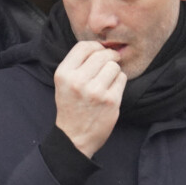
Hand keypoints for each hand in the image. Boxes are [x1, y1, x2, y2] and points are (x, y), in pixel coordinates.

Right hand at [54, 41, 126, 157]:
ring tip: (107, 81)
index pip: (83, 46)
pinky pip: (122, 78)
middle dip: (109, 56)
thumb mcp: (64, 83)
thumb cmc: (70, 106)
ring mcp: (95, 91)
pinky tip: (111, 90)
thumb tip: (102, 46)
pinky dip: (119, 82)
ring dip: (114, 71)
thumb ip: (77, 64)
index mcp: (63, 74)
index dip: (95, 46)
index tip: (99, 52)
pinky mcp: (111, 101)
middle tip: (110, 63)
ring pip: (114, 66)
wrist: (74, 137)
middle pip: (102, 54)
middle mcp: (78, 81)